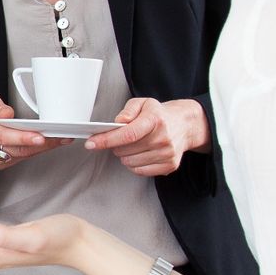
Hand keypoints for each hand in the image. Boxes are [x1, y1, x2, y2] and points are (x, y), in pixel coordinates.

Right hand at [0, 93, 72, 170]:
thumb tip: (9, 113)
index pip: (4, 136)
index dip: (23, 137)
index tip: (39, 136)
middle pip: (17, 148)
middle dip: (42, 143)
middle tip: (60, 137)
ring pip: (22, 155)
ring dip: (42, 148)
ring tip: (59, 139)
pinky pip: (20, 158)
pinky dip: (34, 151)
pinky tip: (47, 144)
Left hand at [84, 97, 207, 176]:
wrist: (185, 125)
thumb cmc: (159, 114)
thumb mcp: (143, 103)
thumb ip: (128, 110)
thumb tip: (118, 123)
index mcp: (155, 120)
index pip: (127, 134)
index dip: (106, 140)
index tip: (91, 143)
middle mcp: (163, 138)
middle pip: (125, 150)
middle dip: (115, 145)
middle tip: (120, 138)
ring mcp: (167, 153)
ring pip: (130, 162)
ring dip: (125, 155)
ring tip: (132, 145)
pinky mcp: (169, 165)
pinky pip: (140, 171)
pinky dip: (134, 164)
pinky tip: (139, 154)